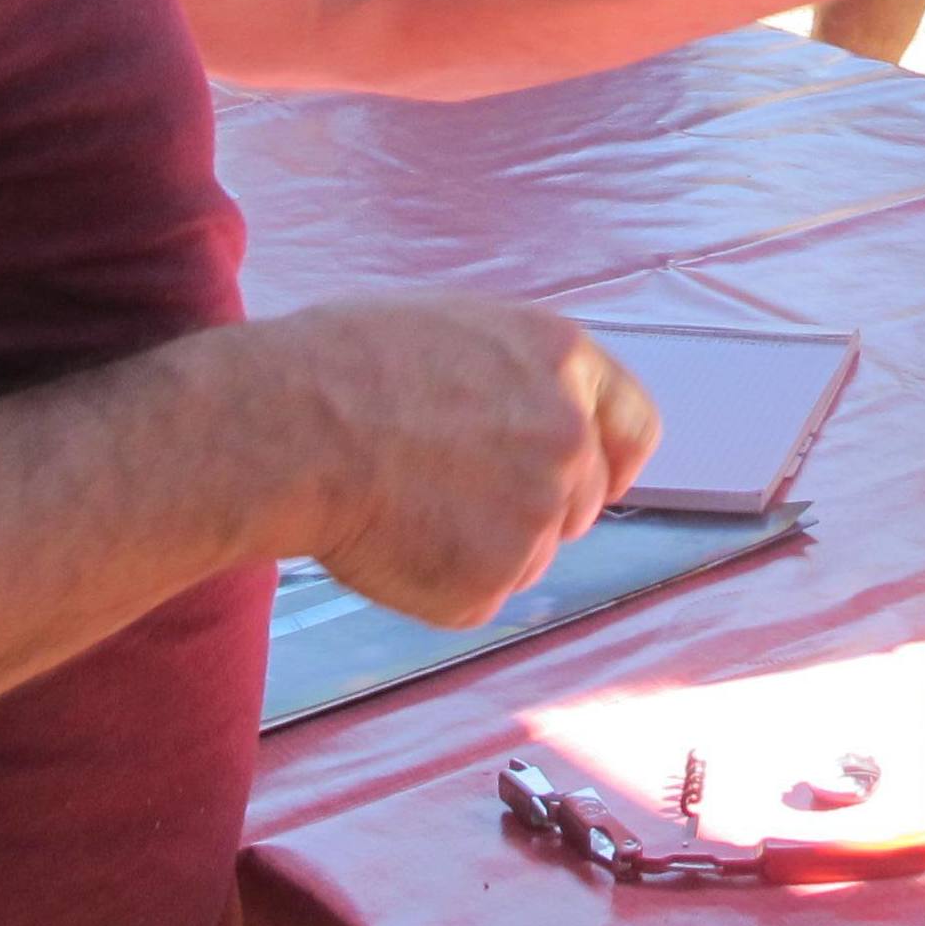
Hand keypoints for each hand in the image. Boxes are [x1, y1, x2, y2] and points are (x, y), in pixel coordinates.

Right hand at [281, 296, 659, 629]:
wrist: (290, 430)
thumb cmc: (342, 366)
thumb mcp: (454, 330)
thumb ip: (516, 377)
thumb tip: (526, 414)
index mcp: (562, 362)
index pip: (634, 425)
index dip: (613, 459)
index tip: (600, 481)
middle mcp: (569, 439)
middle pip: (580, 501)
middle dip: (530, 509)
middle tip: (450, 497)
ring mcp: (536, 516)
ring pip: (527, 555)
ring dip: (479, 546)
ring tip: (400, 504)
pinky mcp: (490, 584)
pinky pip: (474, 595)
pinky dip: (436, 584)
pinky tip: (386, 539)